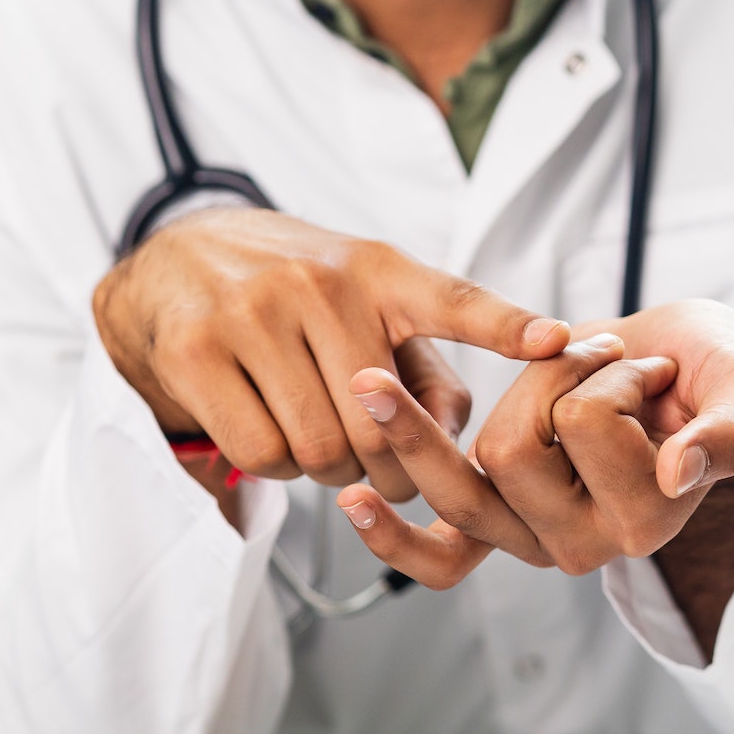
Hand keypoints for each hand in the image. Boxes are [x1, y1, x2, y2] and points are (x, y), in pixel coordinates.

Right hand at [93, 208, 570, 500]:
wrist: (175, 262)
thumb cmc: (299, 301)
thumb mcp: (372, 313)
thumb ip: (430, 372)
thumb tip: (459, 434)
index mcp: (380, 270)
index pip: (455, 299)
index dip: (509, 325)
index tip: (558, 341)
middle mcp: (320, 282)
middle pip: (382, 426)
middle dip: (388, 466)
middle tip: (378, 463)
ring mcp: (253, 310)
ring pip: (321, 449)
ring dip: (328, 472)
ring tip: (321, 440)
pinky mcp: (195, 348)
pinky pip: (262, 453)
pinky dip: (276, 468)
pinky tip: (272, 433)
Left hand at [335, 300, 733, 590]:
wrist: (682, 381)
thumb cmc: (715, 378)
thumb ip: (729, 430)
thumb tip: (681, 472)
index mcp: (650, 519)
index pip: (587, 422)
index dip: (612, 373)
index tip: (655, 370)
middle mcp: (587, 546)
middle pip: (511, 447)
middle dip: (548, 378)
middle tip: (605, 363)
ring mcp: (534, 542)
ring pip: (467, 471)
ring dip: (511, 396)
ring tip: (557, 376)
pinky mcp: (496, 530)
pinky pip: (437, 554)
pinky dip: (392, 534)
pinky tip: (354, 500)